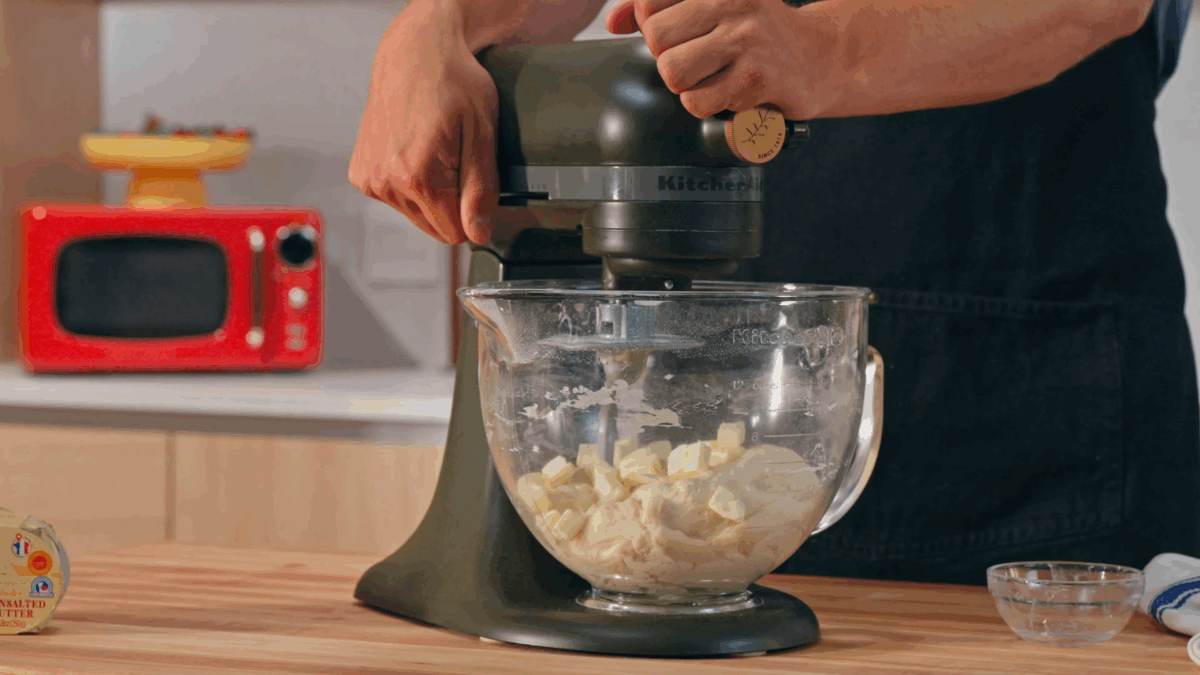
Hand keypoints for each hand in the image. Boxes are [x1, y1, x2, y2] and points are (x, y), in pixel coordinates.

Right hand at [349, 2, 498, 244]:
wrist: (415, 52)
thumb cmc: (454, 83)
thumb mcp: (482, 134)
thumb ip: (481, 190)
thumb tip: (478, 234)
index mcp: (419, 176)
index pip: (455, 233)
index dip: (473, 215)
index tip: (477, 185)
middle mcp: (387, 181)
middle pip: (434, 228)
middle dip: (451, 204)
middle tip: (457, 160)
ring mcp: (370, 178)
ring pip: (415, 215)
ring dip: (430, 194)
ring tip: (436, 151)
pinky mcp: (360, 174)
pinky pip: (395, 198)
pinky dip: (409, 184)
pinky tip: (415, 151)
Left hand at [605, 0, 820, 119]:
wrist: (818, 57)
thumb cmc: (757, 33)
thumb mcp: (711, 6)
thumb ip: (659, 8)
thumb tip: (612, 22)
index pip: (648, 4)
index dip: (652, 27)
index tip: (681, 35)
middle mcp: (733, 2)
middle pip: (656, 38)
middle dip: (669, 58)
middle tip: (699, 60)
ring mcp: (746, 39)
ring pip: (672, 72)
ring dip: (685, 85)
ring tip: (711, 78)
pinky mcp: (757, 78)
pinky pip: (698, 103)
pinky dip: (706, 107)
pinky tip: (728, 93)